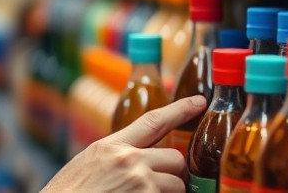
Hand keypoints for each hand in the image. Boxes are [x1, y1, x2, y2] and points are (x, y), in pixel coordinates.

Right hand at [39, 95, 206, 192]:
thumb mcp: (88, 165)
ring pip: (178, 185)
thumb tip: (139, 158)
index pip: (153, 121)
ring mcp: (140, 183)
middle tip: (160, 184)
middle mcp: (128, 160)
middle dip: (173, 173)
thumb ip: (114, 156)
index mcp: (110, 146)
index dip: (179, 109)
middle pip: (175, 159)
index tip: (199, 102)